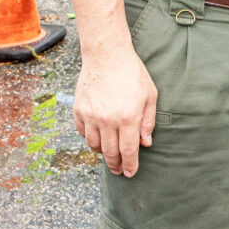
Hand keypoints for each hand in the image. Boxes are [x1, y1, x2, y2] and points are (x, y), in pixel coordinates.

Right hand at [73, 43, 157, 177]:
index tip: (130, 173)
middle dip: (116, 165)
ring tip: (110, 154)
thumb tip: (146, 143)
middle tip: (120, 170)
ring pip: (94, 145)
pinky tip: (98, 138)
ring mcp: (91, 116)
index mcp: (128, 118)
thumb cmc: (132, 73)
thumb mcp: (149, 95)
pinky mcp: (78, 111)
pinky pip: (83, 133)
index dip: (130, 165)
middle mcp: (108, 120)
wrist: (107, 55)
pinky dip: (90, 139)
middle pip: (110, 152)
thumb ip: (148, 121)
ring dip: (102, 153)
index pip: (128, 150)